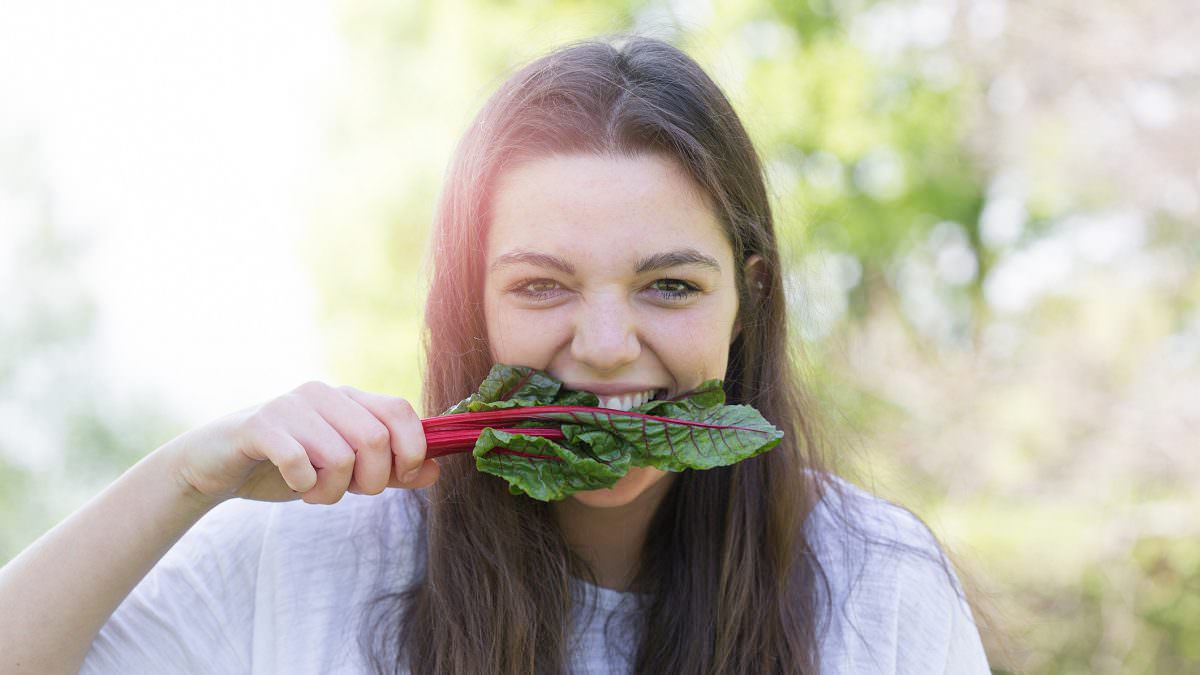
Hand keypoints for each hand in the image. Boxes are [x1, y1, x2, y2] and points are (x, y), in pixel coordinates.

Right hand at [167, 382, 438, 505]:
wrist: (217, 466)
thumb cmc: (288, 466)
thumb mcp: (347, 470)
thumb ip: (391, 470)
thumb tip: (436, 470)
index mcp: (350, 399)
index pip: (401, 412)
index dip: (412, 450)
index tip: (401, 477)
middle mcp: (324, 395)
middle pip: (376, 438)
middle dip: (372, 480)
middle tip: (351, 492)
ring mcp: (290, 406)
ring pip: (340, 455)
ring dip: (333, 490)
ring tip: (316, 492)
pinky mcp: (259, 425)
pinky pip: (298, 459)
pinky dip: (304, 485)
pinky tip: (295, 485)